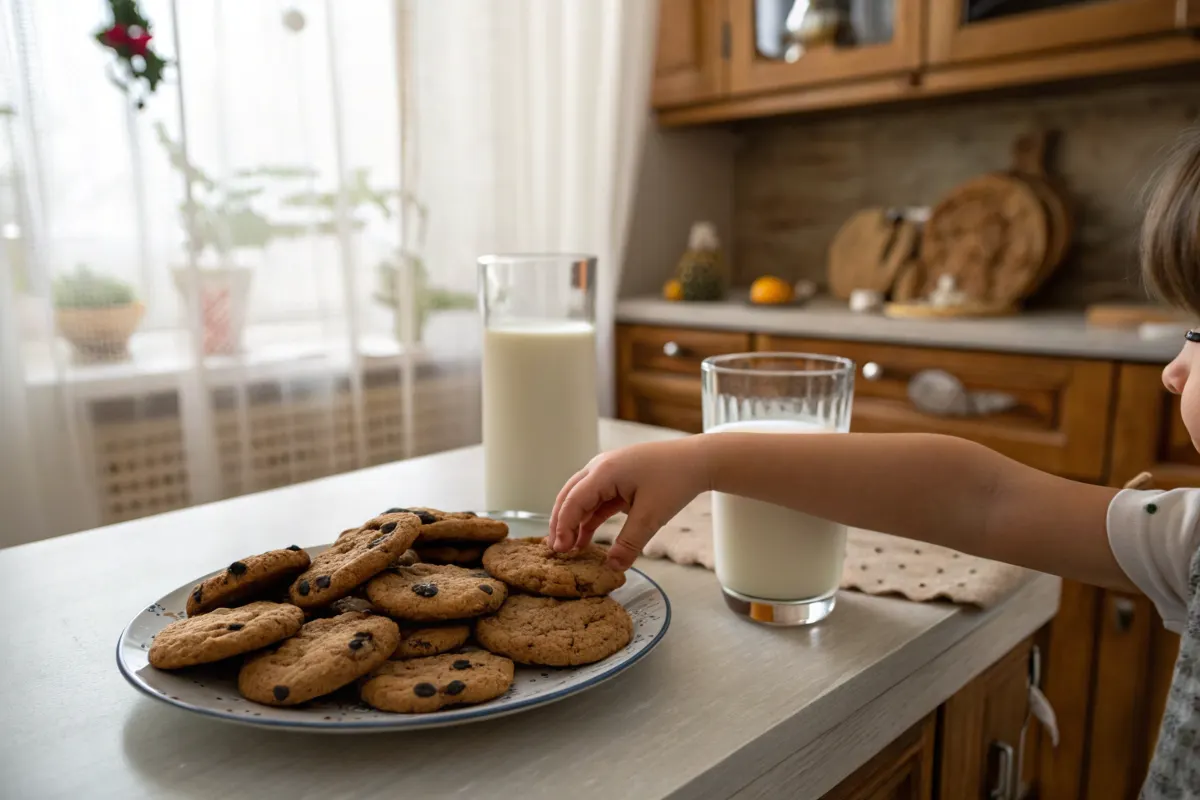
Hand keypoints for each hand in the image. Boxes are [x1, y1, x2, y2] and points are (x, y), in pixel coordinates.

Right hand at [547, 437, 710, 569]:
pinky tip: (586, 538)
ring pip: (582, 499)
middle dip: (560, 523)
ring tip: (569, 549)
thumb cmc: (675, 480)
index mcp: (604, 471)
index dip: (563, 527)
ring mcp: (608, 472)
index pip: (572, 501)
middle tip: (556, 550)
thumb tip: (613, 567)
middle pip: (569, 497)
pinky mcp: (618, 479)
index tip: (559, 550)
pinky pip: (597, 500)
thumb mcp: (651, 516)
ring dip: (575, 522)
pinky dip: (590, 518)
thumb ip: (630, 543)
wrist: (697, 461)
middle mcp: (600, 468)